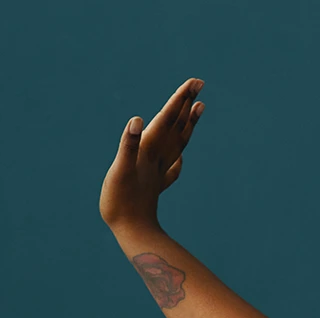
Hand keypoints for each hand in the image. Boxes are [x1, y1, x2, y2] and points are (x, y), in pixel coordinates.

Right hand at [99, 78, 204, 235]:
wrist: (132, 234)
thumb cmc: (122, 202)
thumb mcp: (120, 170)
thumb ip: (129, 145)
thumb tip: (138, 119)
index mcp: (150, 149)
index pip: (167, 118)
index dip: (180, 99)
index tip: (195, 82)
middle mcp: (158, 158)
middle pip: (176, 126)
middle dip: (186, 104)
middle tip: (199, 84)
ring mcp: (158, 172)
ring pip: (178, 142)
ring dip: (187, 124)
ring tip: (198, 109)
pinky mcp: (155, 186)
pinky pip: (172, 167)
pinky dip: (178, 157)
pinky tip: (181, 157)